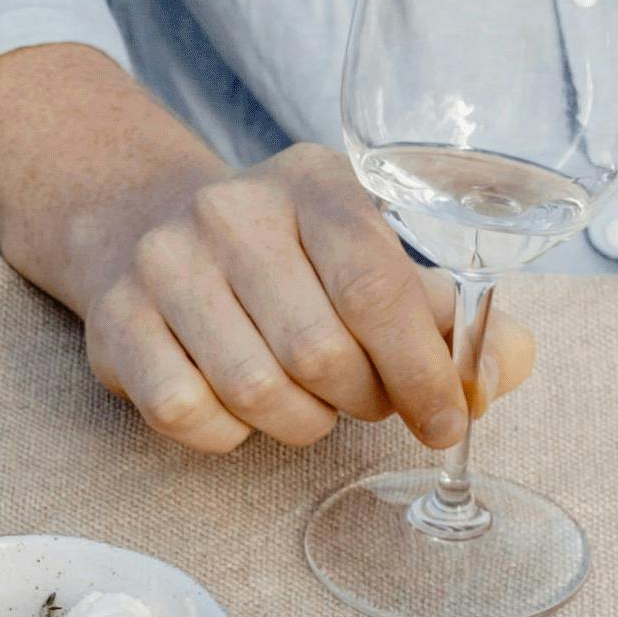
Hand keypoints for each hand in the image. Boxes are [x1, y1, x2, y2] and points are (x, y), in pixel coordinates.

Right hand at [74, 145, 537, 455]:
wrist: (139, 221)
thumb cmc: (281, 256)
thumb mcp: (364, 253)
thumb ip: (445, 313)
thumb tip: (502, 371)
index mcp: (312, 182)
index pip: (377, 286)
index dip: (422, 370)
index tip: (445, 419)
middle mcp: (230, 211)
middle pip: (318, 352)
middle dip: (361, 401)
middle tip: (366, 403)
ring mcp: (163, 264)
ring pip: (255, 392)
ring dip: (300, 424)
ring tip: (308, 407)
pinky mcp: (115, 321)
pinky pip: (187, 413)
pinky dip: (229, 434)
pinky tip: (240, 410)